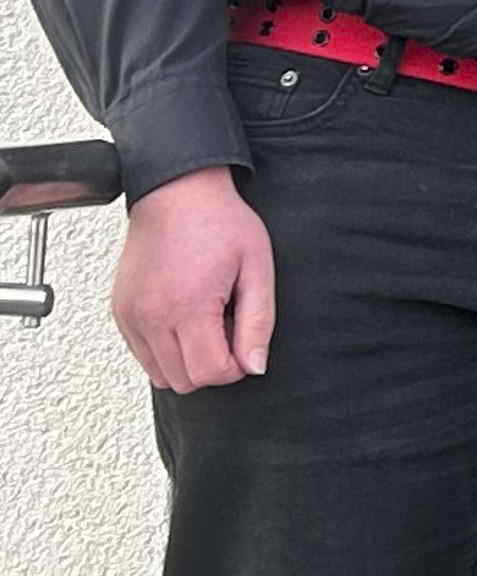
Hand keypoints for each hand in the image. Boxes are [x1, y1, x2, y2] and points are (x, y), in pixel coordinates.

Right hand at [113, 166, 275, 392]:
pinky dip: (167, 351)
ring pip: (161, 375)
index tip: (244, 338)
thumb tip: (254, 367)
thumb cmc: (220, 223)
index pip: (210, 373)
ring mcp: (130, 316)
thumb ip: (258, 322)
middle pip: (184, 381)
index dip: (236, 366)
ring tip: (206, 320)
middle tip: (226, 325)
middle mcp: (150, 317)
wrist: (176, 194)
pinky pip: (143, 356)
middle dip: (213, 364)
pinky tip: (185, 318)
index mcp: (187, 306)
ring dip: (189, 361)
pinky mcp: (120, 313)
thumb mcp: (257, 268)